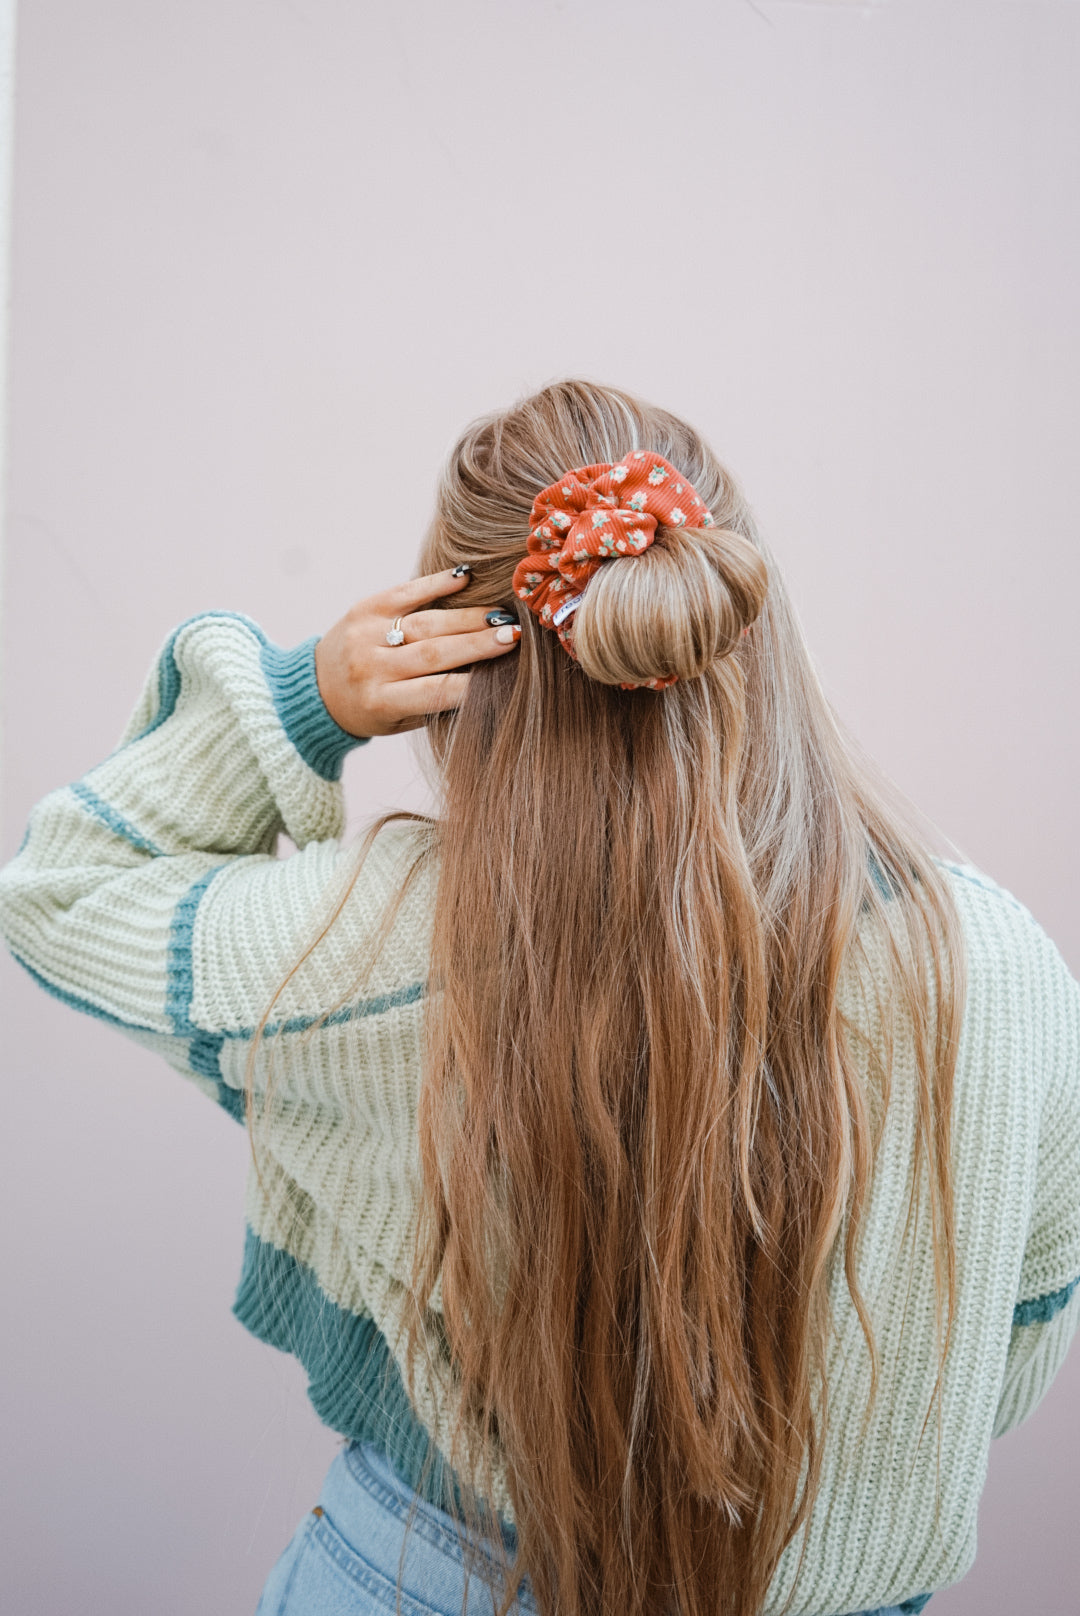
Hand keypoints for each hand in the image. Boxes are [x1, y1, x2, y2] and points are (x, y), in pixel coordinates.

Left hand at [313, 568, 520, 736]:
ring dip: (467, 617)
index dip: (475, 682)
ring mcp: (366, 634)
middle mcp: (371, 667)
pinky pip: (405, 592)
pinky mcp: (364, 607)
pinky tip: (465, 578)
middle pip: (434, 652)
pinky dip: (437, 584)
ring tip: (500, 615)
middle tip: (516, 635)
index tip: (509, 670)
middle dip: (479, 643)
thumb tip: (488, 681)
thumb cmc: (371, 710)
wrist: (317, 688)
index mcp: (381, 701)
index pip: (436, 691)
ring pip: (425, 623)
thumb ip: (435, 704)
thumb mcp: (399, 721)